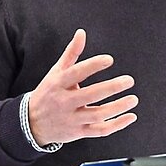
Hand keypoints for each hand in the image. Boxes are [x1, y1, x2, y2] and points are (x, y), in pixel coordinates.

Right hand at [28, 29, 138, 145]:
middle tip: (129, 80)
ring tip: (133, 99)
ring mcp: (72, 119)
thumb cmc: (49, 93)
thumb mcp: (56, 72)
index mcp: (58, 84)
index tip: (109, 59)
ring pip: (98, 115)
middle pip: (90, 95)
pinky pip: (100, 131)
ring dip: (117, 107)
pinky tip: (130, 116)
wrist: (32, 123)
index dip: (93, 65)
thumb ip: (71, 53)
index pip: (76, 73)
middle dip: (111, 88)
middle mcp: (65, 102)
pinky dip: (117, 125)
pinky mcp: (79, 132)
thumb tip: (82, 33)